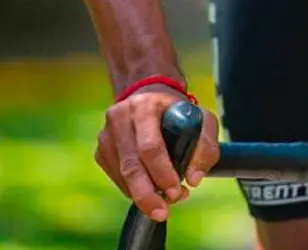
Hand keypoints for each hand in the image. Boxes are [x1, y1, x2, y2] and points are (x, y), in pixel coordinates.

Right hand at [94, 84, 220, 221]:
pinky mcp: (101, 149)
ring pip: (122, 175)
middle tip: (163, 211)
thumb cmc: (177, 111)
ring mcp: (107, 134)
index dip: (162, 173)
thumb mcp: (200, 118)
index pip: (150, 146)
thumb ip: (206, 146)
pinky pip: (116, 177)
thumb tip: (194, 179)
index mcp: (145, 106)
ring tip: (163, 201)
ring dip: (143, 195)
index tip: (176, 191)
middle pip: (131, 166)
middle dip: (148, 194)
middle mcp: (121, 117)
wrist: (148, 95)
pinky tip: (149, 188)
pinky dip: (133, 189)